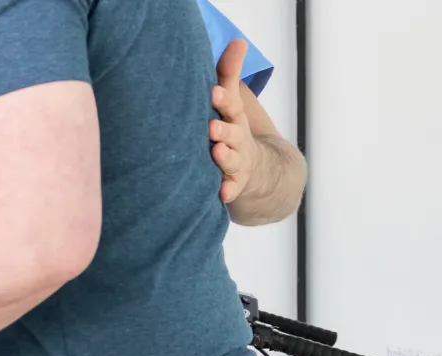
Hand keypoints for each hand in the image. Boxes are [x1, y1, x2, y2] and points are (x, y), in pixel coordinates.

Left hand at [209, 39, 254, 202]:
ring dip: (225, 158)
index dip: (222, 100)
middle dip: (224, 130)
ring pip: (232, 162)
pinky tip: (221, 194)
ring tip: (217, 153)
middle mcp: (238, 141)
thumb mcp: (232, 102)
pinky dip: (228, 191)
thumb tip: (237, 41)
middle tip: (212, 128)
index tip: (213, 92)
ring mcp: (238, 164)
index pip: (230, 107)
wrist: (266, 171)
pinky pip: (232, 190)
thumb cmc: (235, 129)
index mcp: (235, 119)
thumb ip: (227, 74)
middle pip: (233, 135)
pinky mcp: (234, 185)